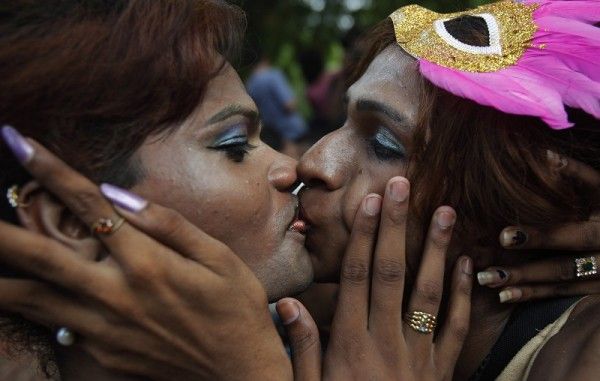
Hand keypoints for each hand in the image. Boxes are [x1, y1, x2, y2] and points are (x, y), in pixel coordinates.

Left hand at [0, 137, 290, 379]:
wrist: (239, 374)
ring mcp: (103, 330)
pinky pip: (59, 324)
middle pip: (39, 257)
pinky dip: (38, 306)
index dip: (50, 171)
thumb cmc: (236, 308)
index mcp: (147, 263)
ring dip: (0, 280)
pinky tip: (30, 294)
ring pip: (31, 300)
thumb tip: (116, 195)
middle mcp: (116, 295)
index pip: (89, 206)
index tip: (18, 143)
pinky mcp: (103, 353)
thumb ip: (168, 223)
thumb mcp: (218, 257)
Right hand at [277, 177, 472, 380]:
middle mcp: (386, 341)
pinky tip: (467, 263)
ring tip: (444, 211)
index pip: (357, 278)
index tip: (369, 203)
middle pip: (391, 273)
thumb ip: (301, 347)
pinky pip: (456, 327)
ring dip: (436, 249)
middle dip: (395, 226)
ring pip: (428, 292)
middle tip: (402, 185)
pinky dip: (464, 294)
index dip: (363, 237)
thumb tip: (285, 302)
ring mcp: (418, 355)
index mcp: (351, 343)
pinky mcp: (442, 369)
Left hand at [478, 153, 599, 302]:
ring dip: (525, 273)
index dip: (571, 171)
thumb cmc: (592, 216)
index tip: (542, 159)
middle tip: (503, 236)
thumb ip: (572, 178)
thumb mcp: (592, 195)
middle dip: (541, 237)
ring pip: (564, 271)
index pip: (592, 182)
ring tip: (487, 275)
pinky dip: (532, 294)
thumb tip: (537, 151)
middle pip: (577, 237)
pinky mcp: (599, 291)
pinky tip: (503, 294)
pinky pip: (562, 294)